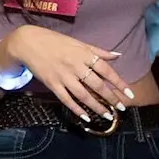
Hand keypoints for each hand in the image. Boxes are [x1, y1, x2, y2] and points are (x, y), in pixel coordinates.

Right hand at [3, 26, 131, 119]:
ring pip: (83, 95)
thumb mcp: (78, 43)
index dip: (119, 82)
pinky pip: (66, 99)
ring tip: (107, 115)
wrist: (28, 43)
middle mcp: (75, 66)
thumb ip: (98, 51)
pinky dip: (76, 109)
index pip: (106, 70)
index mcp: (84, 54)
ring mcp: (63, 76)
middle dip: (110, 98)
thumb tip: (118, 55)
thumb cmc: (55, 41)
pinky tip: (86, 117)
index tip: (129, 93)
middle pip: (97, 85)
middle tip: (121, 108)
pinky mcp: (52, 84)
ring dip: (96, 106)